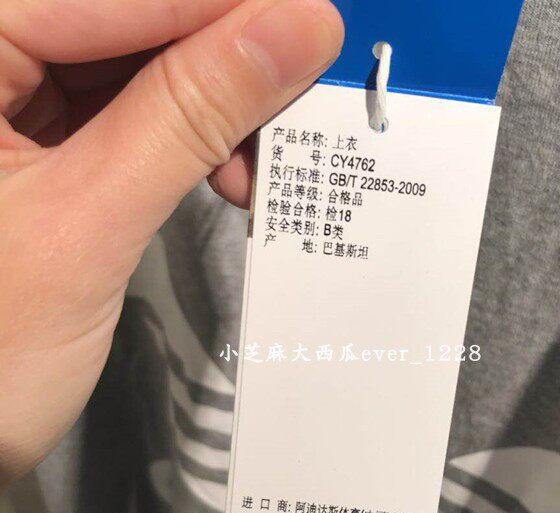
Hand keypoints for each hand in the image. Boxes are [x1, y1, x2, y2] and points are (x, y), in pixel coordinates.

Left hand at [0, 0, 343, 483]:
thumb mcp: (89, 224)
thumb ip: (189, 117)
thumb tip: (298, 31)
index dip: (220, 9)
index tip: (311, 28)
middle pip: (122, 20)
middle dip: (216, 64)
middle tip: (291, 107)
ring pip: (129, 61)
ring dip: (206, 107)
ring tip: (252, 163)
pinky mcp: (23, 135)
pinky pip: (120, 107)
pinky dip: (180, 135)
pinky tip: (218, 168)